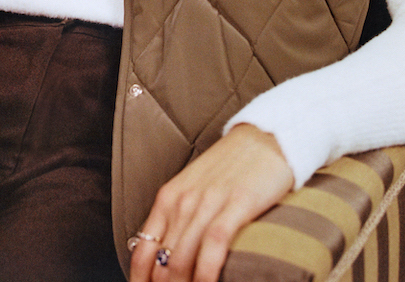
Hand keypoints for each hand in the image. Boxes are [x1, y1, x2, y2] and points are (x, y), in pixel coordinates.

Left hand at [129, 124, 293, 281]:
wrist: (264, 137)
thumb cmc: (230, 168)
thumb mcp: (194, 190)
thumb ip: (180, 219)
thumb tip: (168, 258)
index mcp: (168, 199)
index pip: (142, 252)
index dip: (140, 280)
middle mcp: (182, 202)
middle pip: (161, 262)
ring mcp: (208, 202)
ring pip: (182, 259)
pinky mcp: (236, 203)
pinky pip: (213, 245)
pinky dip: (207, 273)